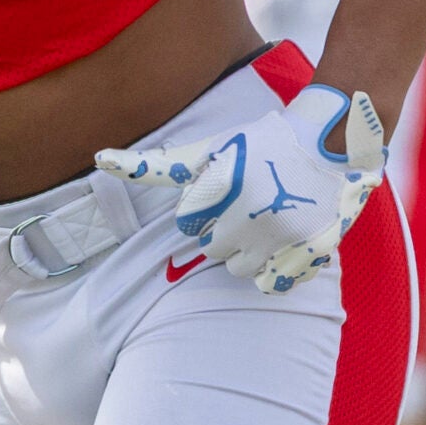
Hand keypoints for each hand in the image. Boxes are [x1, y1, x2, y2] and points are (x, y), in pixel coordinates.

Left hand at [98, 85, 388, 294]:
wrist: (327, 142)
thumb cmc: (258, 144)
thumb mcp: (207, 149)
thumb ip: (156, 164)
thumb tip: (98, 157)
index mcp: (220, 187)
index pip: (187, 226)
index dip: (202, 209)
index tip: (222, 192)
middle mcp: (249, 213)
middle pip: (211, 250)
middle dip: (223, 231)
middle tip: (245, 205)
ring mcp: (282, 234)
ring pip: (239, 270)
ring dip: (245, 252)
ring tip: (262, 221)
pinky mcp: (310, 251)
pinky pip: (273, 282)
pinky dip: (275, 269)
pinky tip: (282, 240)